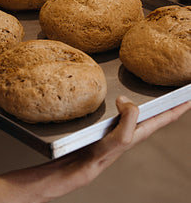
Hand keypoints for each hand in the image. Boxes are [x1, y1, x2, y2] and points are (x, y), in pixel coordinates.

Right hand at [65, 96, 190, 188]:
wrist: (80, 165)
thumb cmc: (101, 155)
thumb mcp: (121, 137)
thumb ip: (128, 118)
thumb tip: (126, 101)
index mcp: (140, 132)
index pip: (165, 117)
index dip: (179, 107)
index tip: (189, 97)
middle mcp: (132, 130)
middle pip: (155, 115)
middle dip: (168, 105)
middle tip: (180, 95)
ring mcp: (120, 129)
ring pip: (139, 114)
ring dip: (149, 106)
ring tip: (159, 98)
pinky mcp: (108, 128)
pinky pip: (122, 113)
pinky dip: (126, 106)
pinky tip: (122, 104)